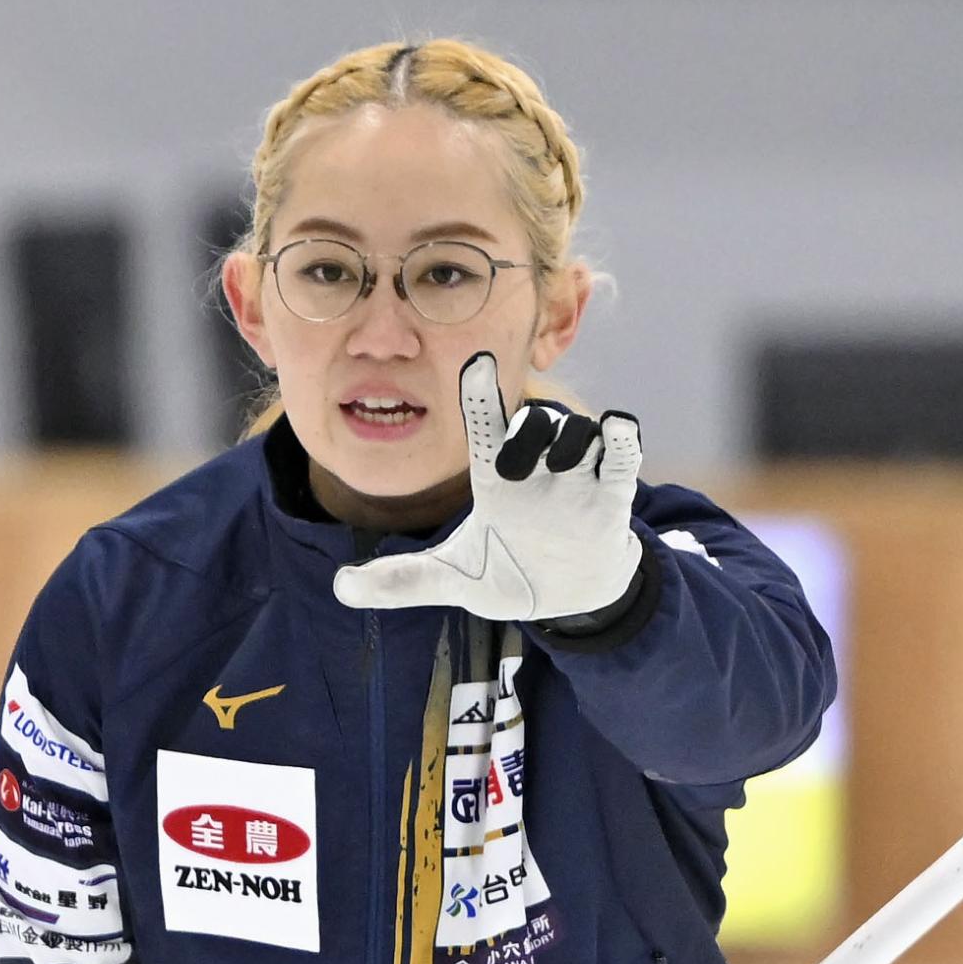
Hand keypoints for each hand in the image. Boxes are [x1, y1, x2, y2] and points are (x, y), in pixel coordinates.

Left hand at [333, 351, 643, 626]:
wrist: (566, 600)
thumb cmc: (509, 574)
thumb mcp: (450, 580)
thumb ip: (399, 580)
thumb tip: (340, 587)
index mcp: (495, 481)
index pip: (485, 428)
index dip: (479, 395)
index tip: (474, 363)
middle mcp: (536, 471)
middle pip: (535, 424)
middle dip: (527, 434)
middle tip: (513, 472)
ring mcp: (576, 482)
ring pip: (579, 435)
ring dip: (574, 442)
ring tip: (567, 467)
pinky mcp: (611, 500)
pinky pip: (623, 459)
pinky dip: (622, 441)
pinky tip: (617, 428)